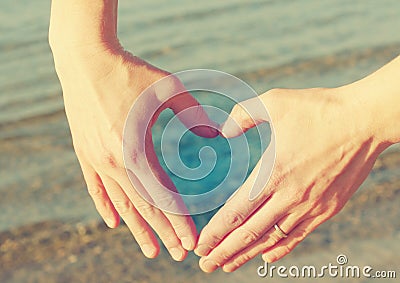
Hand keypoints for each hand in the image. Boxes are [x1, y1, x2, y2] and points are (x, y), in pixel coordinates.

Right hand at [51, 44, 217, 260]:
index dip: (178, 221)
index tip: (192, 242)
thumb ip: (194, 113)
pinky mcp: (84, 152)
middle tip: (179, 255)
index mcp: (134, 149)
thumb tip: (215, 133)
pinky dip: (106, 207)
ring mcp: (95, 158)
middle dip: (163, 233)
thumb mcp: (169, 88)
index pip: (161, 196)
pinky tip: (114, 223)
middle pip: (142, 207)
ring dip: (137, 228)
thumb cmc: (130, 71)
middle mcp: (112, 161)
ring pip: (120, 203)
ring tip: (151, 250)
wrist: (86, 59)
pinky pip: (95, 188)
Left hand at [195, 86, 388, 271]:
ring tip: (227, 265)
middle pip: (249, 233)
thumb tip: (223, 131)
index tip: (200, 246)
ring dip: (247, 255)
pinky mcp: (327, 209)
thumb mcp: (274, 102)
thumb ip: (243, 115)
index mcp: (273, 173)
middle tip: (205, 264)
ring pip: (271, 239)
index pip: (236, 213)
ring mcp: (310, 206)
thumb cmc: (318, 109)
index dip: (216, 233)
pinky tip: (266, 257)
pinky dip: (280, 249)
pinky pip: (298, 235)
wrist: (365, 121)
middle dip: (224, 251)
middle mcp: (289, 196)